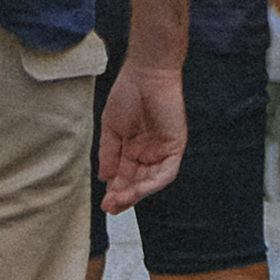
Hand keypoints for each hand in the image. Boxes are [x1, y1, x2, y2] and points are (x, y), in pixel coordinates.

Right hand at [95, 48, 186, 209]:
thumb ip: (108, 154)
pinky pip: (166, 172)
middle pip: (137, 182)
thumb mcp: (111, 128)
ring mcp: (162, 151)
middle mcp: (148, 153)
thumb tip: (104, 178)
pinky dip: (153, 183)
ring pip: (151, 181)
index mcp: (132, 149)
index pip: (124, 177)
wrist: (145, 72)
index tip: (104, 204)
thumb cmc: (127, 93)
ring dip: (136, 193)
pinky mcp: (175, 147)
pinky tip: (138, 189)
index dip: (115, 191)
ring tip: (120, 200)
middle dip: (124, 197)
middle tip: (110, 207)